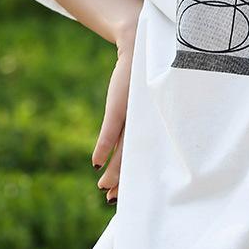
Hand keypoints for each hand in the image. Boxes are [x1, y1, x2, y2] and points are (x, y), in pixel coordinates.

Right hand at [92, 26, 135, 203]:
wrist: (143, 48)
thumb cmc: (144, 80)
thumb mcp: (143, 106)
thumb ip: (136, 126)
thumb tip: (122, 146)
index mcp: (151, 128)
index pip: (141, 160)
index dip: (131, 180)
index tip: (121, 198)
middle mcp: (145, 125)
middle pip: (132, 160)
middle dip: (122, 182)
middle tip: (113, 201)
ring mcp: (133, 116)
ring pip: (124, 151)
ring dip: (114, 171)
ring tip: (105, 189)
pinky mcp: (122, 104)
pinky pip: (112, 130)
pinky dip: (104, 146)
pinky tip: (97, 163)